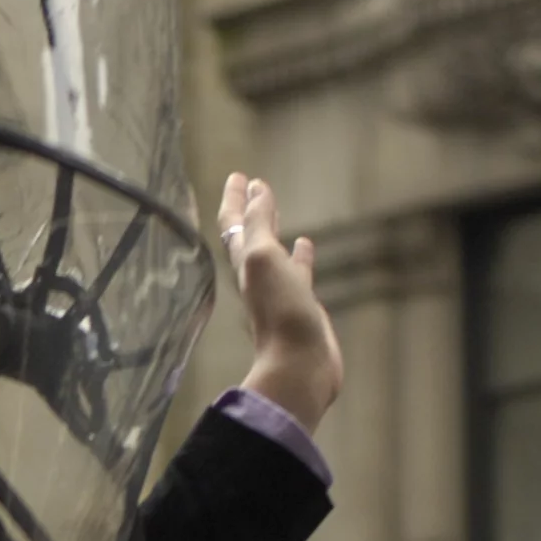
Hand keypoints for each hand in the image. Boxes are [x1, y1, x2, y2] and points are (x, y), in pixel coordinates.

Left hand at [218, 172, 343, 434]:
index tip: (237, 176)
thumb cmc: (280, 312)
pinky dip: (299, 257)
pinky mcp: (301, 305)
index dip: (235, 199)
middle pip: (249, 234)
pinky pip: (298, 273)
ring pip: (273, 252)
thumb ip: (260, 224)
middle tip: (252, 185)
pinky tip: (305, 246)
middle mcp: (256, 275)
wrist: (300, 364)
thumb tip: (256, 190)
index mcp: (244, 263)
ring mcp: (279, 291)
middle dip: (249, 209)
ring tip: (277, 210)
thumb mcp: (265, 258)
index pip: (234, 223)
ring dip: (273, 230)